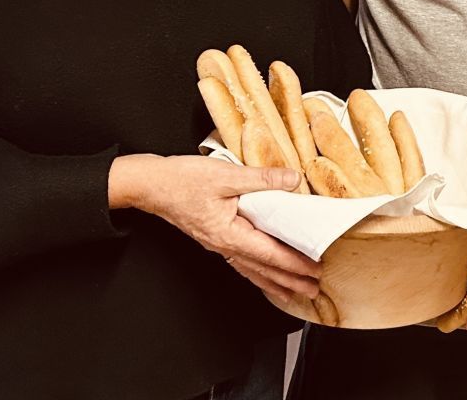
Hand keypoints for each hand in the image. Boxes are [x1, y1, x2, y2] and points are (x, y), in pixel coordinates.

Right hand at [109, 153, 321, 298]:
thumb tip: (292, 180)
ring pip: (252, 268)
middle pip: (263, 268)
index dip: (295, 263)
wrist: (151, 184)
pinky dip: (256, 272)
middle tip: (313, 290)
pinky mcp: (215, 237)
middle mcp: (224, 244)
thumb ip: (262, 179)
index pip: (270, 254)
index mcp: (229, 233)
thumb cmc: (182, 180)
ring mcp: (219, 243)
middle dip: (290, 281)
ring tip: (294, 292)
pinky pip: (240, 261)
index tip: (315, 270)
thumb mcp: (225, 174)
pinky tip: (263, 276)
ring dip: (275, 281)